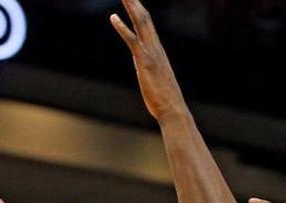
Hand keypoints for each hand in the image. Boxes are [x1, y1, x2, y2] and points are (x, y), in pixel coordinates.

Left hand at [110, 0, 187, 121]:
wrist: (173, 109)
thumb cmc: (165, 99)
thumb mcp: (156, 79)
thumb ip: (150, 69)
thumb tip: (146, 68)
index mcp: (157, 50)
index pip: (147, 24)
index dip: (139, 10)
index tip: (132, 0)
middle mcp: (155, 47)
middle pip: (144, 18)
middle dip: (135, 2)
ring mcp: (151, 53)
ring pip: (140, 23)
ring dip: (131, 7)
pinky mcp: (144, 62)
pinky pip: (132, 41)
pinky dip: (122, 28)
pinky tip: (113, 17)